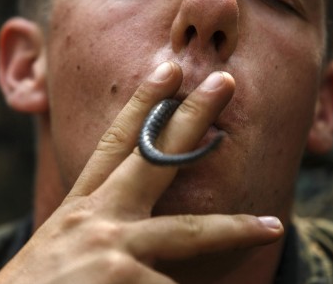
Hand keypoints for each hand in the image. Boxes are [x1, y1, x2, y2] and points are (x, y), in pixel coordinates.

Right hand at [0, 62, 283, 283]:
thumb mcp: (62, 247)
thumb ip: (96, 227)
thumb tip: (141, 218)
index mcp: (80, 208)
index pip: (114, 143)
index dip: (142, 103)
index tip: (165, 70)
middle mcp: (94, 218)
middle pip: (153, 156)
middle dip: (192, 116)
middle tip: (225, 81)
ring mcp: (110, 249)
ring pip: (187, 231)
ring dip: (233, 229)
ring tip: (270, 227)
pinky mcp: (123, 280)